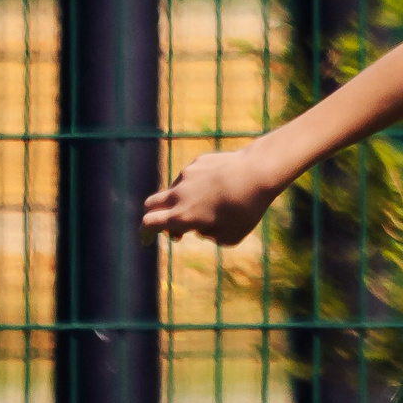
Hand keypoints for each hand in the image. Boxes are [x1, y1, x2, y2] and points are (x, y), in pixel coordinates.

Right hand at [141, 147, 284, 245]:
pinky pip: (191, 177)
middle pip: (151, 205)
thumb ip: (210, 236)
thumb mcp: (231, 236)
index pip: (149, 224)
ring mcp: (186, 176)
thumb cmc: (247, 209)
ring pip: (174, 191)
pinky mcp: (197, 162)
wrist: (257, 172)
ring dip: (182, 203)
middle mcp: (179, 194)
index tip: (147, 240)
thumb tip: (201, 228)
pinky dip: (198, 187)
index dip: (145, 233)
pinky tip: (220, 188)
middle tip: (174, 230)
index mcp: (182, 216)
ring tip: (211, 208)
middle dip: (155, 218)